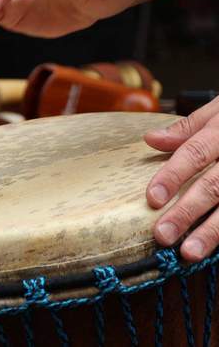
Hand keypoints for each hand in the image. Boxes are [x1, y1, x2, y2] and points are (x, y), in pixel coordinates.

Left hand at [145, 97, 218, 261]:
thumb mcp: (217, 112)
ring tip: (189, 252)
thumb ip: (186, 128)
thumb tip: (151, 138)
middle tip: (163, 234)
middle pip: (212, 186)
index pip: (194, 153)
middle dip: (187, 212)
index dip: (173, 175)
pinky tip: (215, 251)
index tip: (153, 198)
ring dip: (211, 232)